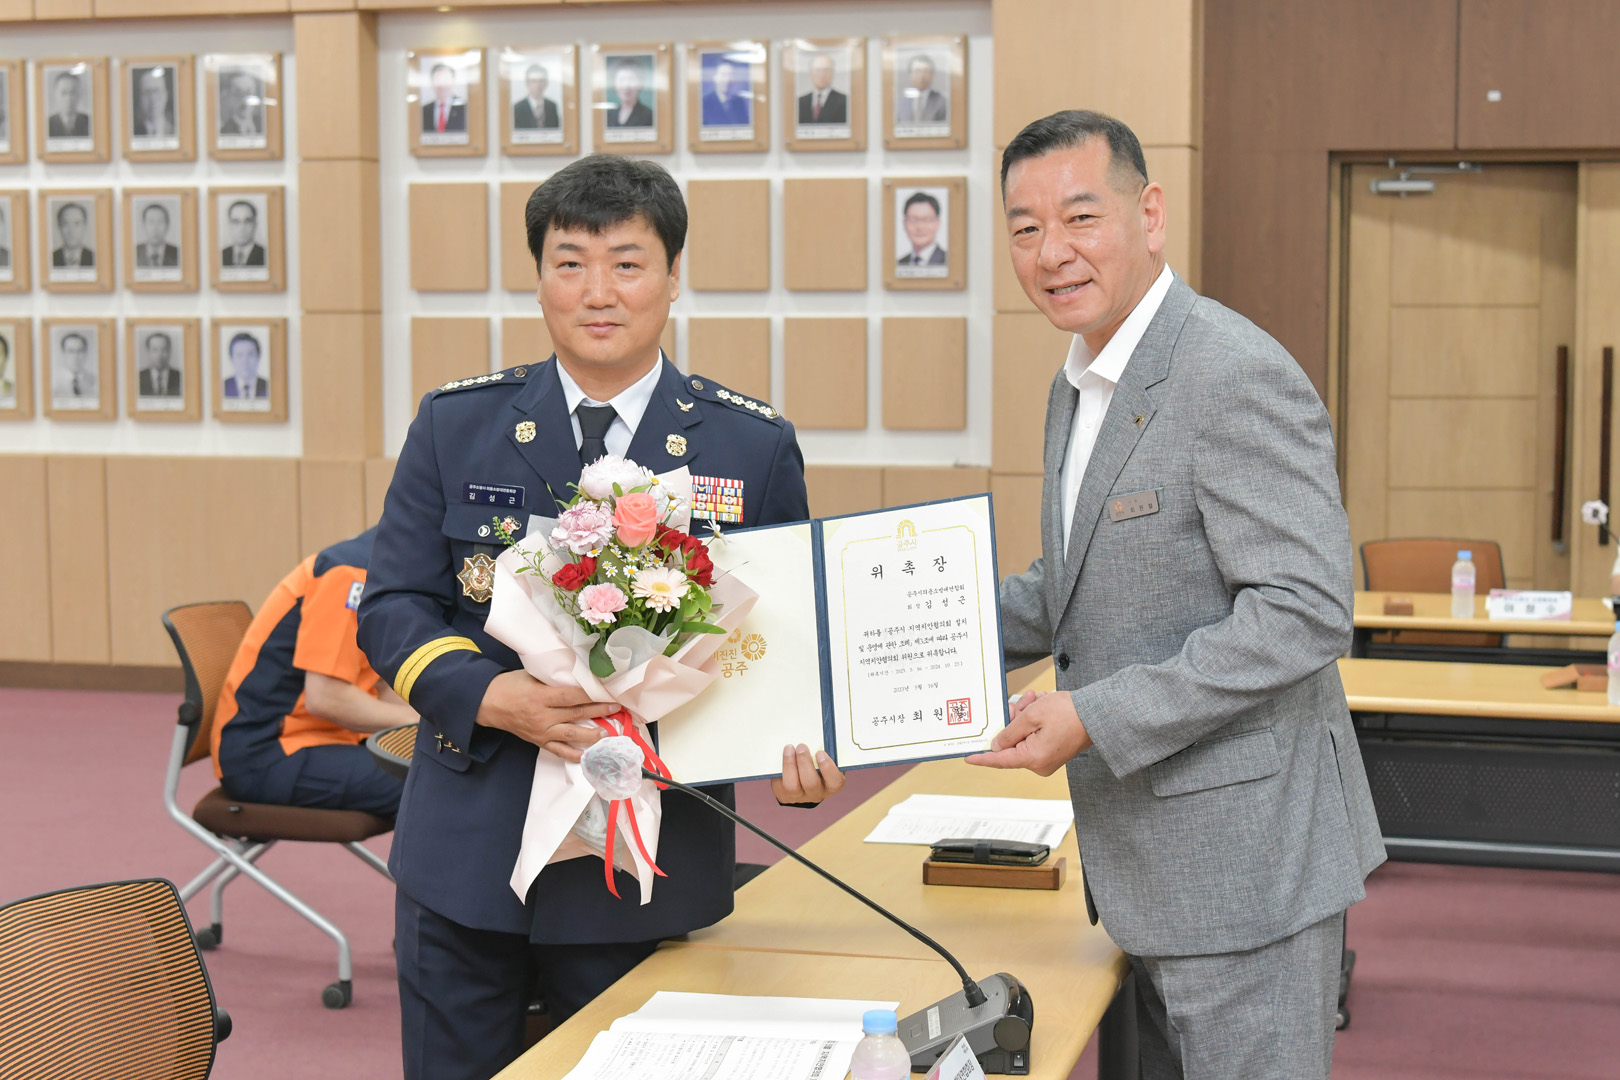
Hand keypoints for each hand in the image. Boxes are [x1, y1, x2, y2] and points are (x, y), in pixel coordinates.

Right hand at [474, 670, 613, 762]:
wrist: (488, 704)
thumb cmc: (510, 685)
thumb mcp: (531, 676)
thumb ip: (553, 679)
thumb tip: (578, 678)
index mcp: (541, 697)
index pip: (573, 696)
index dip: (593, 694)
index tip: (608, 691)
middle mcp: (543, 716)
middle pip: (577, 713)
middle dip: (600, 711)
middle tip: (618, 708)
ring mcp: (542, 731)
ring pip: (572, 734)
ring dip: (593, 734)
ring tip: (610, 732)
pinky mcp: (539, 742)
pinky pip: (560, 751)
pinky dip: (575, 754)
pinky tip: (590, 754)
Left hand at [771, 744, 846, 804]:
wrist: (803, 780)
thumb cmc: (818, 764)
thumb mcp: (826, 758)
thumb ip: (825, 751)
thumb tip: (818, 736)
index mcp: (831, 784)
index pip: (835, 781)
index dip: (828, 768)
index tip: (820, 752)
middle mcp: (817, 794)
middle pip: (811, 783)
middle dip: (804, 763)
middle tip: (801, 746)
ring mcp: (799, 797)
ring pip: (792, 787)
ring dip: (789, 765)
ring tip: (789, 748)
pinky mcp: (784, 795)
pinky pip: (779, 784)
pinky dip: (779, 768)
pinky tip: (781, 756)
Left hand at [966, 691, 1090, 775]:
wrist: (1098, 713)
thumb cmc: (1069, 713)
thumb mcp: (1032, 716)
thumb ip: (1010, 732)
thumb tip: (996, 745)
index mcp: (1034, 759)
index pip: (1000, 760)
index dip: (982, 758)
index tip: (968, 757)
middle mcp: (1040, 764)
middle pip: (1013, 743)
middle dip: (1013, 720)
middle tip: (1018, 702)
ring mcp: (1048, 759)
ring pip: (1024, 737)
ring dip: (1025, 717)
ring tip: (1034, 699)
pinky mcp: (1054, 752)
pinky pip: (1035, 737)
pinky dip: (1034, 722)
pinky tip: (1040, 705)